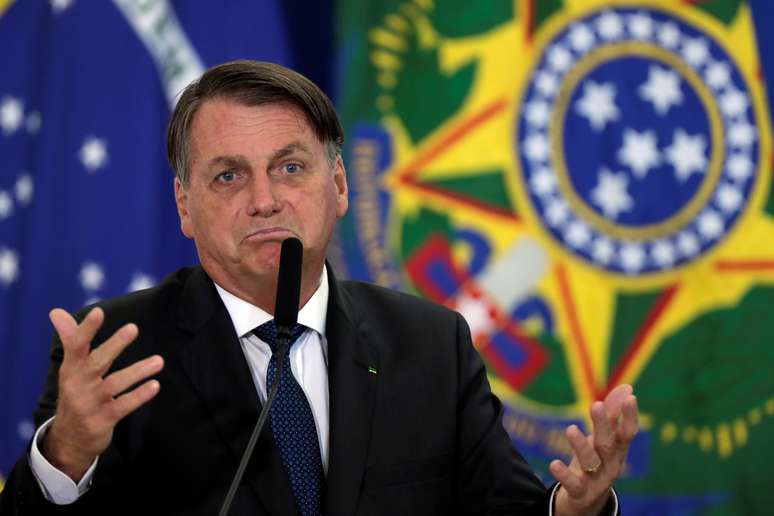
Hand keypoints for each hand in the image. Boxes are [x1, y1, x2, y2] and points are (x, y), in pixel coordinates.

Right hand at [42, 307, 163, 481]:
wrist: (69, 439)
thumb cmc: (76, 393)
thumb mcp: (70, 368)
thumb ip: (70, 338)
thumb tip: (56, 311)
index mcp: (72, 368)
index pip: (76, 346)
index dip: (86, 329)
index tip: (99, 312)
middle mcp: (79, 384)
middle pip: (97, 362)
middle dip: (114, 345)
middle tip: (133, 327)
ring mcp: (90, 403)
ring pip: (114, 385)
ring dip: (137, 372)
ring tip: (159, 361)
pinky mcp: (103, 420)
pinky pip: (122, 406)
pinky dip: (138, 396)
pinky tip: (154, 385)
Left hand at [551, 384, 638, 515]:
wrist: (589, 501)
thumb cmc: (598, 461)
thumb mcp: (605, 439)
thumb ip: (613, 414)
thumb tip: (627, 387)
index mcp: (618, 450)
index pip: (627, 432)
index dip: (629, 416)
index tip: (631, 398)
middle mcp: (610, 464)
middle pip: (607, 444)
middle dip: (602, 425)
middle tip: (595, 404)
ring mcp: (596, 479)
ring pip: (590, 462)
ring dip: (581, 445)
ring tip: (570, 429)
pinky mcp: (580, 492)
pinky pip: (572, 484)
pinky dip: (564, 474)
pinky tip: (554, 463)